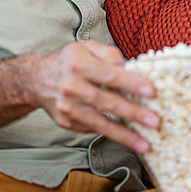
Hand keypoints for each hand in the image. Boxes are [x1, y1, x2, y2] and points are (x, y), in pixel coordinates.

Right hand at [27, 40, 158, 152]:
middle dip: (133, 113)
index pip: (110, 76)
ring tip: (144, 144)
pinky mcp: (66, 123)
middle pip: (108, 102)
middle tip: (154, 121)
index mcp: (79, 65)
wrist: (35, 79)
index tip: (150, 91)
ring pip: (101, 124)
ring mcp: (68, 108)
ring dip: (125, 135)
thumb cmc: (67, 61)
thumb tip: (133, 68)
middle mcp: (72, 87)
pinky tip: (127, 136)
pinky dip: (111, 133)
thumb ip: (110, 54)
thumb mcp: (86, 47)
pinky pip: (92, 129)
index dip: (131, 84)